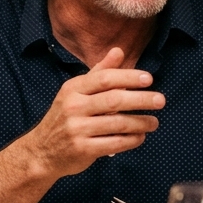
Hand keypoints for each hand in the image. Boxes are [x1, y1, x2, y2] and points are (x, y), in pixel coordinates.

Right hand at [20, 48, 162, 179]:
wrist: (42, 151)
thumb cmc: (65, 117)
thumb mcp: (76, 92)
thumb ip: (98, 72)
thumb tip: (118, 51)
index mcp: (73, 89)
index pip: (105, 78)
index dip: (128, 77)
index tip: (149, 79)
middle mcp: (74, 107)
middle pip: (114, 100)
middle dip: (141, 99)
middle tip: (160, 100)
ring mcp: (77, 129)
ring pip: (117, 123)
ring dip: (140, 122)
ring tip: (154, 122)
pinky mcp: (83, 149)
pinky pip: (114, 144)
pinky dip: (131, 140)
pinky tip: (140, 137)